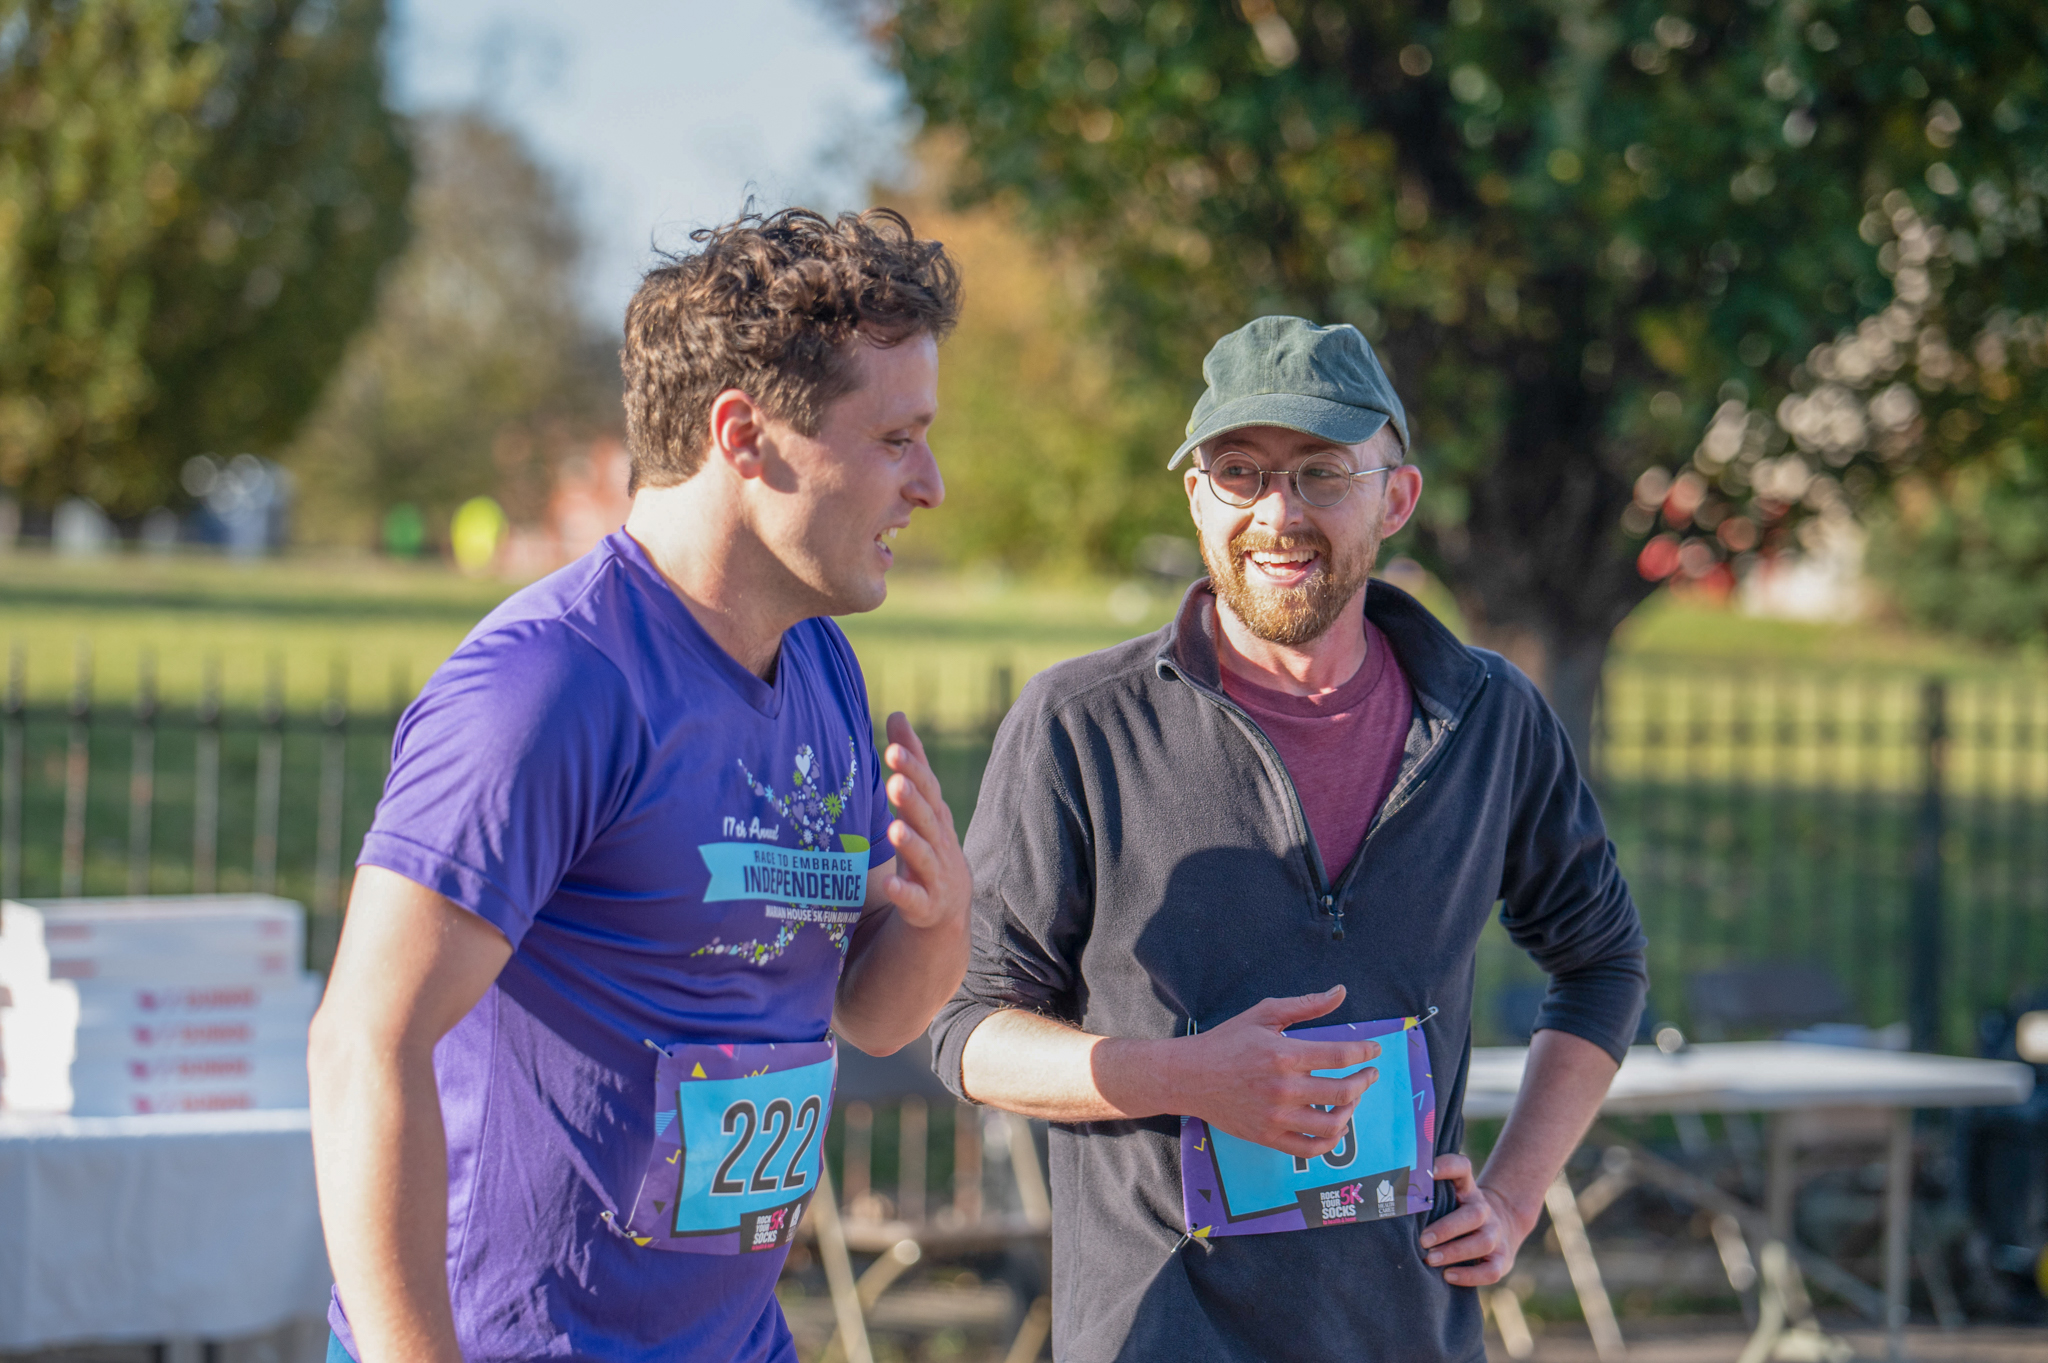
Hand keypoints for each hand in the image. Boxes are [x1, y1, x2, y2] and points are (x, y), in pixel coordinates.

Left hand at [879, 712, 968, 931]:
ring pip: (924, 857)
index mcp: (934, 815)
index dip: (913, 767)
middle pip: (927, 817)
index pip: (926, 786)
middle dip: (913, 799)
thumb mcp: (921, 805)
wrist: (947, 910)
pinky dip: (903, 893)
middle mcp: (939, 841)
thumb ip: (911, 762)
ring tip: (896, 828)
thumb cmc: (929, 844)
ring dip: (911, 843)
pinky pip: (915, 899)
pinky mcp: (925, 905)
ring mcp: (935, 874)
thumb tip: (897, 713)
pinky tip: (888, 886)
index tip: (893, 746)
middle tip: (895, 779)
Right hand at [1169, 985, 1380, 1158]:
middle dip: (1365, 1081)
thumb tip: (1340, 992)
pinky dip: (1331, 1140)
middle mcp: (1283, 1088)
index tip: (1374, 1050)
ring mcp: (1276, 1116)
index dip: (1365, 1052)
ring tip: (1351, 1098)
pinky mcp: (1268, 1136)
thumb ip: (1305, 1005)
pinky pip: (1310, 1148)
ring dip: (1351, 1110)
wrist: (1189, 1076)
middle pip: (1343, 1091)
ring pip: (1332, 1124)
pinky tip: (1335, 1126)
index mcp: (1284, 1054)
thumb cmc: (1226, 1042)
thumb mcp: (1263, 1014)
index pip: (1341, 1055)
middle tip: (1369, 1073)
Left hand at [1418, 1153, 1534, 1285]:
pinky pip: (1491, 1270)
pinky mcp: (1502, 1258)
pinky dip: (1470, 1275)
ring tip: (1429, 1260)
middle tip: (1422, 1240)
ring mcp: (1495, 1233)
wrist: (1499, 1227)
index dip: (1448, 1166)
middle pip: (1473, 1214)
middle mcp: (1483, 1209)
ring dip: (1454, 1252)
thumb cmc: (1455, 1212)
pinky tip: (1448, 1276)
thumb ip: (1424, 1195)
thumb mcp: (1446, 1197)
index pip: (1463, 1168)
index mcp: (1466, 1189)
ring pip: (1483, 1242)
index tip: (1428, 1170)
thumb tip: (1384, 1195)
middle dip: (1446, 1228)